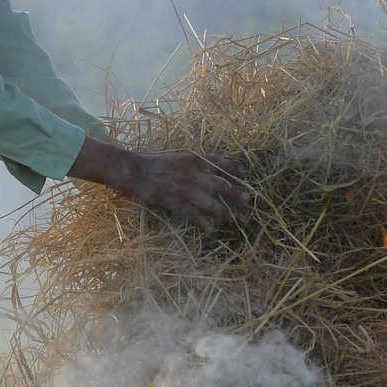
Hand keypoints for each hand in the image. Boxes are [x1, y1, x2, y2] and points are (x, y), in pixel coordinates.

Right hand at [68, 136, 252, 232]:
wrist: (138, 171)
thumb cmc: (158, 163)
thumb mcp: (181, 156)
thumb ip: (197, 162)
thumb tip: (214, 167)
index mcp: (196, 160)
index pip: (221, 163)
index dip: (234, 169)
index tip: (242, 174)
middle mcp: (194, 174)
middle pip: (222, 184)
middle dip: (237, 192)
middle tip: (249, 199)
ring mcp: (186, 190)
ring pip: (211, 202)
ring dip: (226, 211)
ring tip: (237, 218)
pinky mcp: (176, 202)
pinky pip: (194, 215)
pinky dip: (204, 223)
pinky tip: (212, 230)